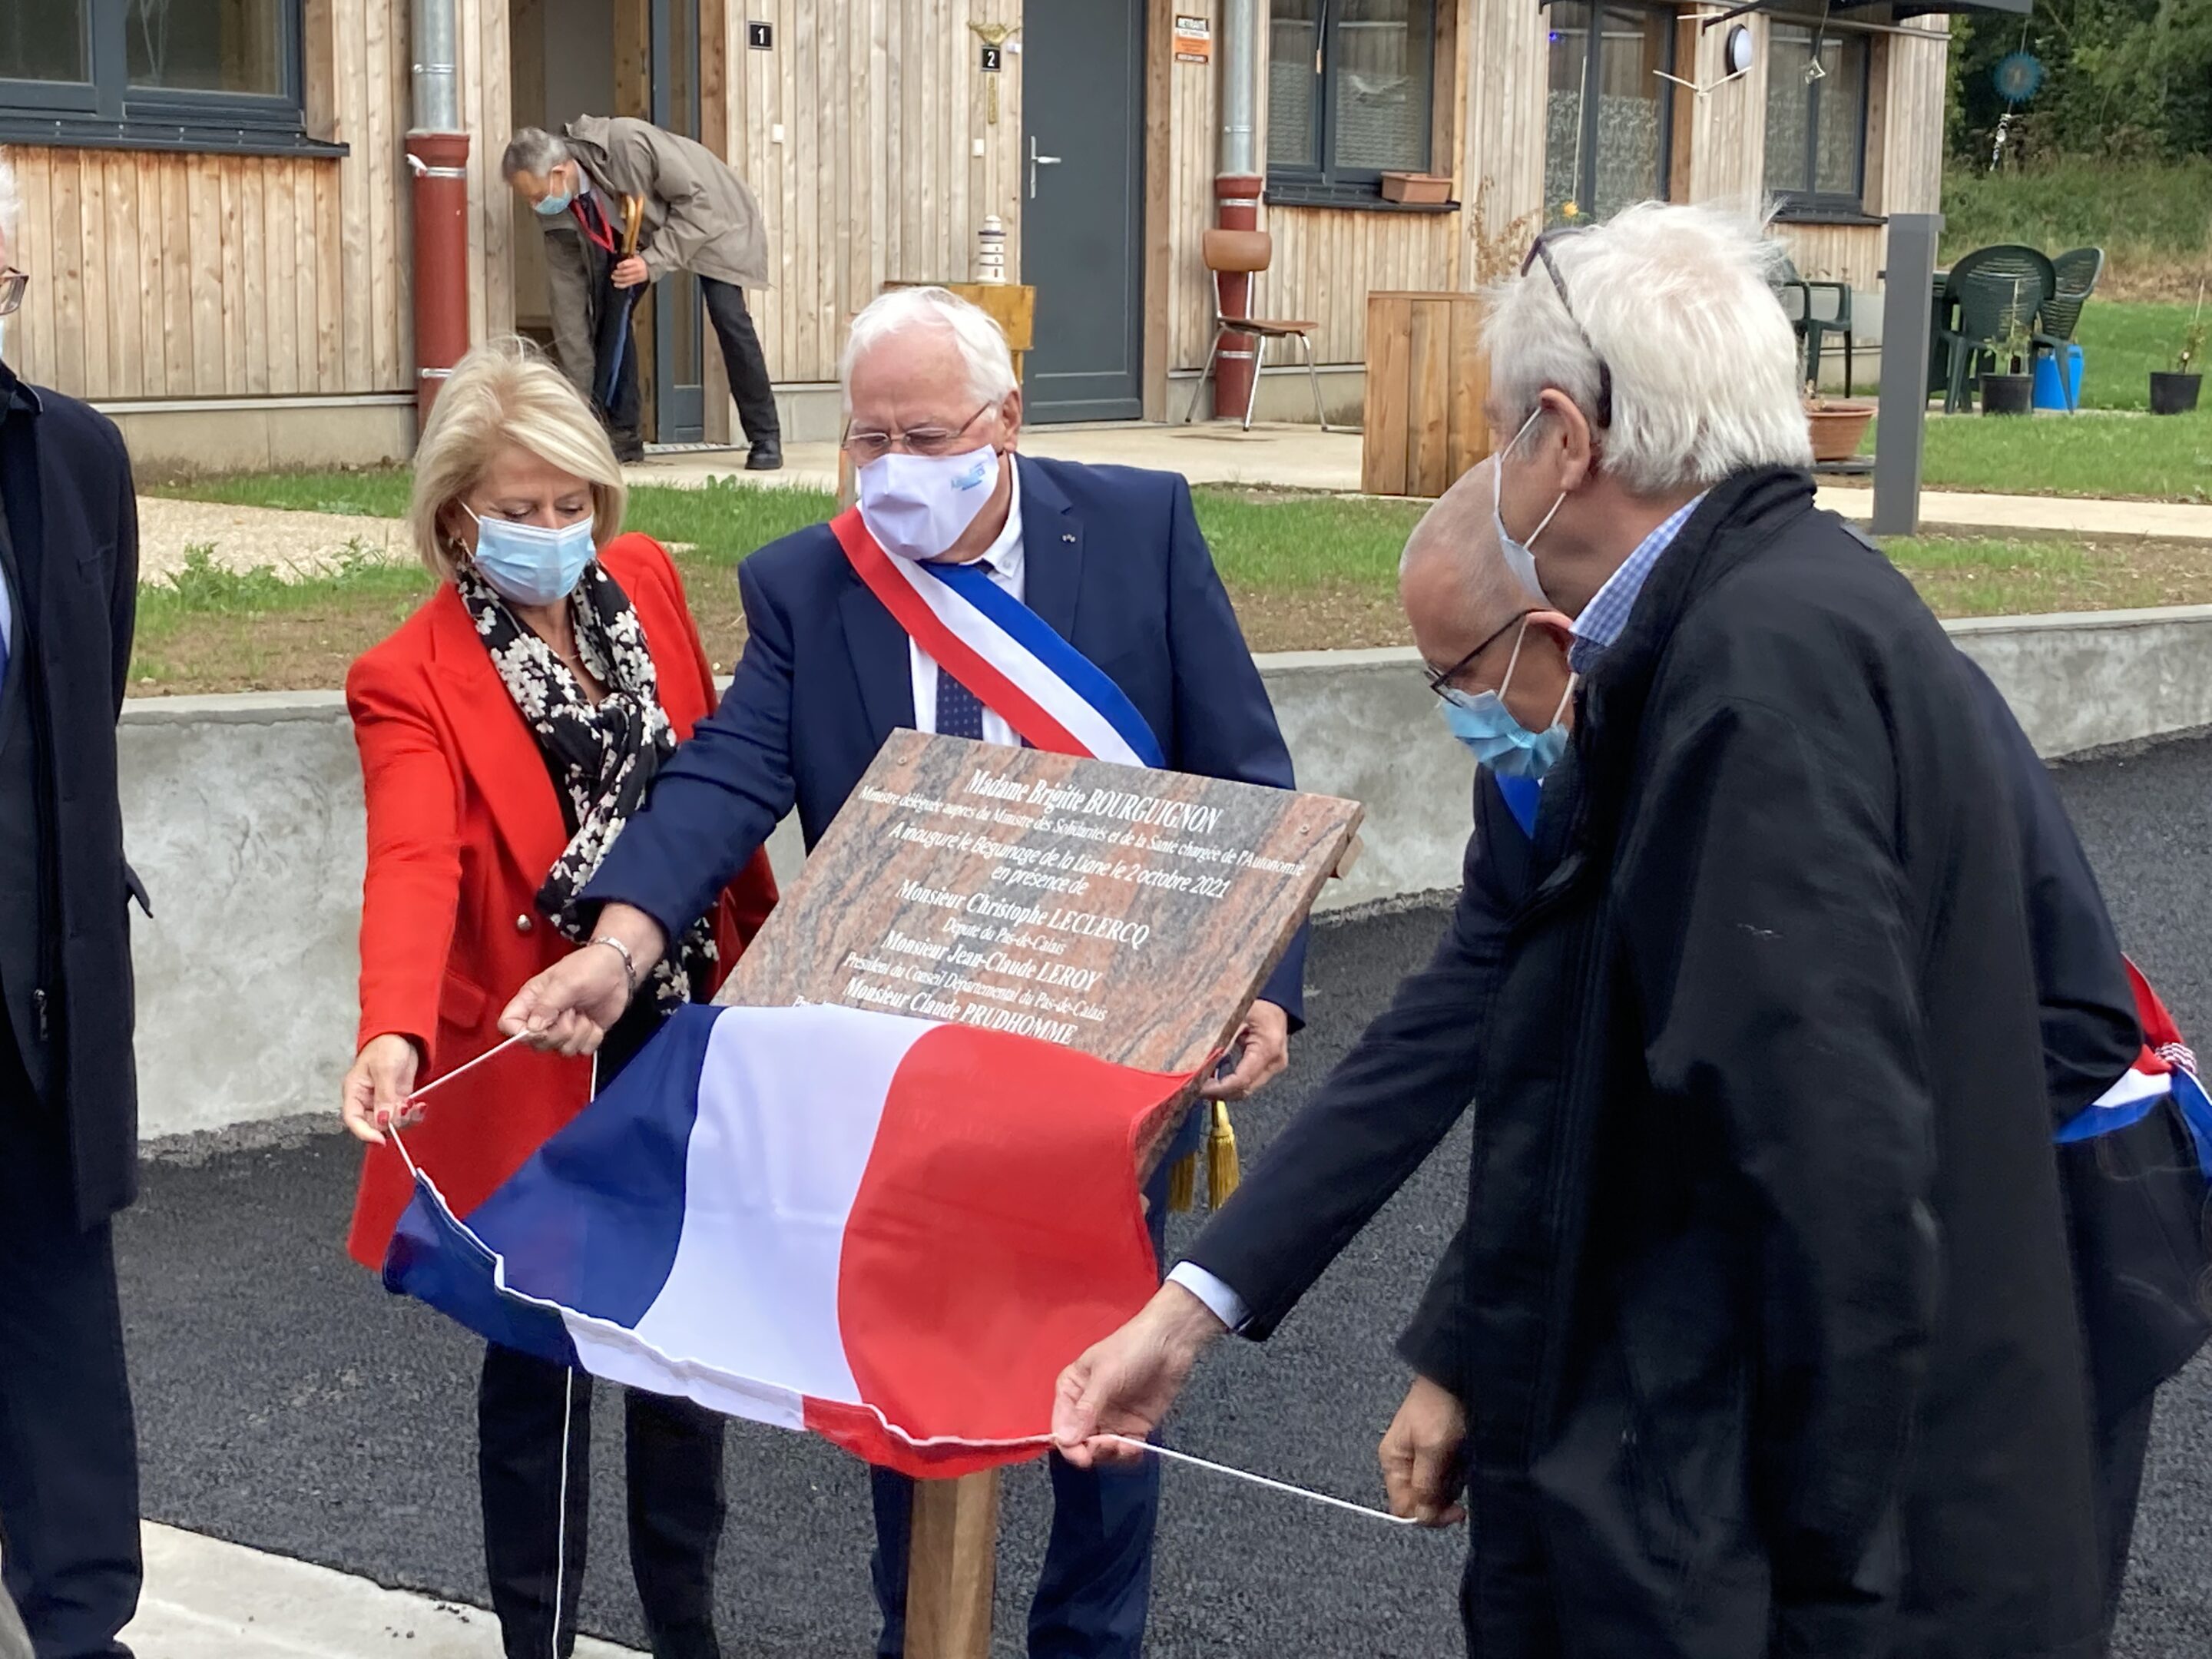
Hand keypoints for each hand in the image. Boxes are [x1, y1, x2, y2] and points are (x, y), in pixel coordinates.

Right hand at [341, 1033, 421, 1144]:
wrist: (402, 1035)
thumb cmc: (385, 1045)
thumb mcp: (384, 1068)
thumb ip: (384, 1094)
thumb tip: (384, 1119)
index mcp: (354, 1091)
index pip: (353, 1119)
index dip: (365, 1133)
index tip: (380, 1139)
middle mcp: (366, 1099)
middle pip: (374, 1125)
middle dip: (391, 1123)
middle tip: (404, 1111)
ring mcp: (382, 1101)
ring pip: (391, 1123)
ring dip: (405, 1119)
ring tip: (414, 1105)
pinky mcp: (397, 1100)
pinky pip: (403, 1115)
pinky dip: (413, 1114)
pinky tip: (419, 1106)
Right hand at [498, 904, 665, 1055]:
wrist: (617, 970)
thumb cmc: (590, 967)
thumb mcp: (566, 982)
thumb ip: (547, 1005)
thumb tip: (532, 1028)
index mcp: (531, 1000)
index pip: (508, 1024)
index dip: (519, 1032)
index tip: (540, 1026)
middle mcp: (543, 1017)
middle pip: (537, 1044)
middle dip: (559, 1031)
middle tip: (571, 1010)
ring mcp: (562, 1028)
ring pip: (562, 1050)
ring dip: (579, 1032)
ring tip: (583, 1011)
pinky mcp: (581, 1035)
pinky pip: (583, 1050)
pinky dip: (592, 1037)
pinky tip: (593, 1020)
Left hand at [611, 255, 648, 288]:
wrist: (649, 268)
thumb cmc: (639, 261)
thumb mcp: (635, 256)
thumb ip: (627, 257)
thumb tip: (616, 254)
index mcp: (636, 262)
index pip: (627, 264)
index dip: (620, 265)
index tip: (617, 266)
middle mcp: (636, 270)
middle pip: (625, 272)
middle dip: (617, 273)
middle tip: (613, 272)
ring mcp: (637, 277)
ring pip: (626, 279)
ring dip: (618, 279)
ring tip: (613, 277)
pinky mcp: (636, 282)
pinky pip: (627, 284)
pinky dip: (621, 285)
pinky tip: (615, 284)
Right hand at [1052, 1282, 1226, 1468]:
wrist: (1171, 1341)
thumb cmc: (1132, 1348)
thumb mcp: (1105, 1375)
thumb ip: (1086, 1409)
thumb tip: (1066, 1439)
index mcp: (1071, 1390)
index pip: (1061, 1426)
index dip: (1069, 1445)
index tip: (1083, 1456)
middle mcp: (1087, 1408)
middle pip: (1079, 1443)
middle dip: (1092, 1451)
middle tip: (1109, 1445)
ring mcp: (1111, 1419)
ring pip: (1101, 1451)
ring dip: (1111, 1454)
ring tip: (1125, 1445)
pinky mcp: (1134, 1427)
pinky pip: (1125, 1449)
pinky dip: (1128, 1454)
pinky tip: (1135, 1447)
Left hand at [1201, 998, 1288, 1100]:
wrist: (1276, 1005)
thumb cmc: (1256, 1006)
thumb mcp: (1236, 1017)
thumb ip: (1222, 1039)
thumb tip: (1202, 1062)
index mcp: (1267, 1048)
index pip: (1241, 1079)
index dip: (1218, 1088)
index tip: (1198, 1087)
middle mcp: (1274, 1063)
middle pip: (1244, 1089)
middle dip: (1218, 1093)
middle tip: (1195, 1088)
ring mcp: (1274, 1068)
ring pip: (1246, 1090)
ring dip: (1224, 1091)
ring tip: (1202, 1085)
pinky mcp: (1270, 1069)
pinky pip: (1248, 1083)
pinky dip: (1231, 1084)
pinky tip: (1215, 1080)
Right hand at [1379, 1374, 1468, 1525]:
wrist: (1456, 1376)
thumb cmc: (1438, 1404)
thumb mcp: (1432, 1448)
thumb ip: (1425, 1484)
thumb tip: (1422, 1515)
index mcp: (1393, 1461)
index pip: (1403, 1507)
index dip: (1428, 1514)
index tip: (1454, 1511)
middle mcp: (1405, 1462)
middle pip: (1423, 1500)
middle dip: (1444, 1493)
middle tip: (1458, 1473)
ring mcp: (1423, 1457)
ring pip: (1438, 1489)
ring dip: (1454, 1480)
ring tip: (1461, 1456)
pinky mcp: (1439, 1452)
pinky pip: (1449, 1475)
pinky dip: (1459, 1470)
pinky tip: (1464, 1454)